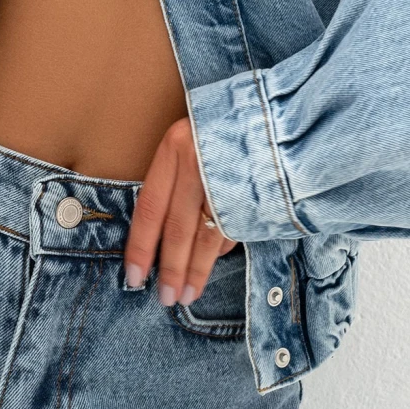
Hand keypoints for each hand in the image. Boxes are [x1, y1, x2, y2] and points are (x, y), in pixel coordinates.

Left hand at [123, 115, 238, 306]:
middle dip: (170, 268)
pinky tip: (211, 266)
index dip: (140, 246)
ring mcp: (229, 178)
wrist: (275, 110)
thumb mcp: (190, 139)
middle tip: (165, 298)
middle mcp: (199, 163)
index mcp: (175, 147)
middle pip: (177, 228)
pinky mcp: (254, 191)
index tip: (134, 276)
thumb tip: (159, 233)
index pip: (149, 207)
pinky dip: (221, 249)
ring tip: (188, 294)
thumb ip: (175, 178)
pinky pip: (232, 228)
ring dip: (196, 270)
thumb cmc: (223, 126)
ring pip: (206, 236)